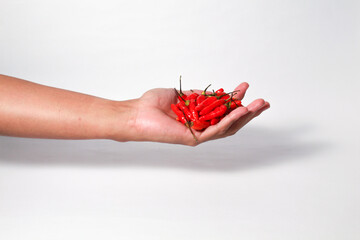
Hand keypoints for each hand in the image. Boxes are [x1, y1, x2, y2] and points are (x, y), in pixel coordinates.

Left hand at [123, 83, 269, 145]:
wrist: (137, 114)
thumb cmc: (154, 104)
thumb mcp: (182, 94)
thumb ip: (200, 95)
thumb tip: (218, 93)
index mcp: (199, 117)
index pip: (223, 111)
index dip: (236, 101)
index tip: (245, 88)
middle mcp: (201, 127)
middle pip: (230, 122)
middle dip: (248, 112)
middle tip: (264, 102)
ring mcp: (198, 134)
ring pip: (227, 128)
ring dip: (244, 116)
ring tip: (259, 105)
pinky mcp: (193, 138)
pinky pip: (215, 130)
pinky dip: (229, 120)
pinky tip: (240, 111)